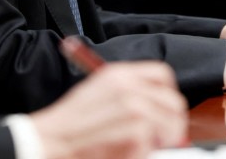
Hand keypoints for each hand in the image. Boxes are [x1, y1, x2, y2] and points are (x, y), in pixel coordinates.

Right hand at [30, 62, 187, 158]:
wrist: (52, 140)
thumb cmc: (70, 121)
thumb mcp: (98, 90)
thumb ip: (127, 90)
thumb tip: (155, 104)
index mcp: (120, 74)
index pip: (162, 74)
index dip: (168, 93)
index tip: (166, 108)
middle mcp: (131, 88)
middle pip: (173, 102)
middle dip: (173, 122)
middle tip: (164, 136)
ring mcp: (135, 111)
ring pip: (170, 125)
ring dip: (161, 139)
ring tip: (142, 146)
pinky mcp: (136, 134)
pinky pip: (154, 145)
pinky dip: (144, 152)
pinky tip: (127, 152)